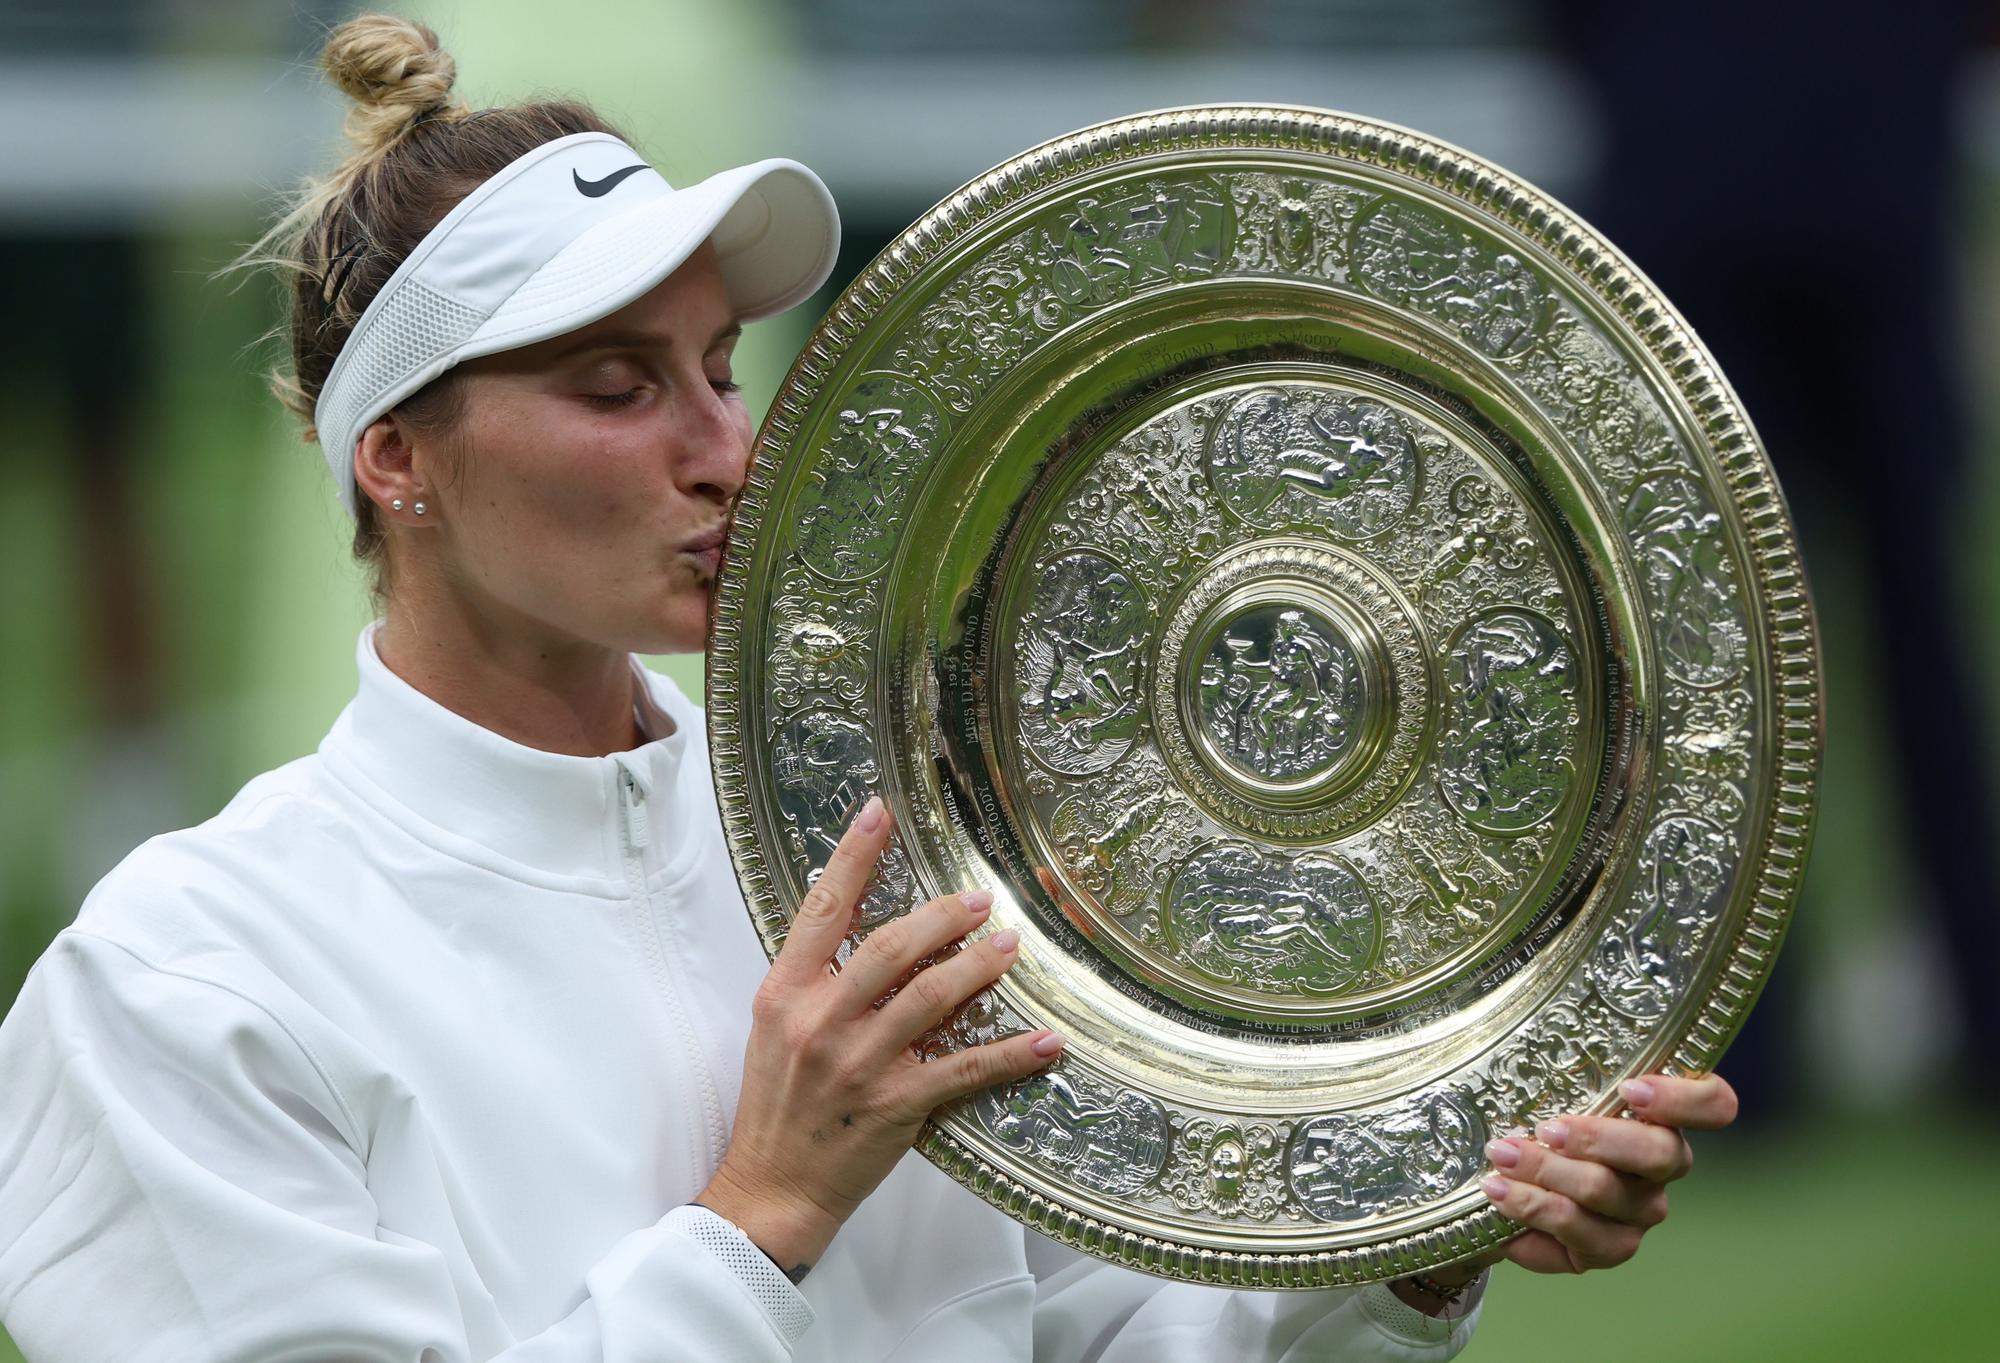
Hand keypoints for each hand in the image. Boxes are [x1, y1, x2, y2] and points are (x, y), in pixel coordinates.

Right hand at [697, 796, 1064, 1276]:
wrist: (773, 1186)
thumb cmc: (776, 1106)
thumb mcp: (776, 1030)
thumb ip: (815, 981)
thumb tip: (864, 930)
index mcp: (785, 995)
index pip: (822, 911)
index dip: (853, 858)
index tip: (880, 813)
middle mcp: (822, 1022)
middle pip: (890, 948)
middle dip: (941, 917)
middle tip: (979, 898)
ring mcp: (861, 1064)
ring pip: (931, 997)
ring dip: (977, 967)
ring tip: (1008, 946)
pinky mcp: (897, 1105)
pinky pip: (965, 1069)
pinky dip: (1011, 1054)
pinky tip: (1046, 1040)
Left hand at [1478, 1072, 1738, 1273]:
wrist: (1504, 1183)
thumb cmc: (1534, 1116)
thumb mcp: (1545, 1080)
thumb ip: (1554, 1054)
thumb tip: (1518, 1023)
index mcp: (1660, 1116)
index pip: (1712, 1104)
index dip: (1683, 1098)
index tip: (1630, 1088)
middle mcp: (1660, 1168)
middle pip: (1658, 1153)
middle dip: (1596, 1138)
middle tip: (1544, 1129)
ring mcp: (1638, 1213)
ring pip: (1608, 1196)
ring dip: (1548, 1177)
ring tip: (1500, 1161)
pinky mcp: (1605, 1249)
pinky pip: (1579, 1242)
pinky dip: (1532, 1220)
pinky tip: (1499, 1201)